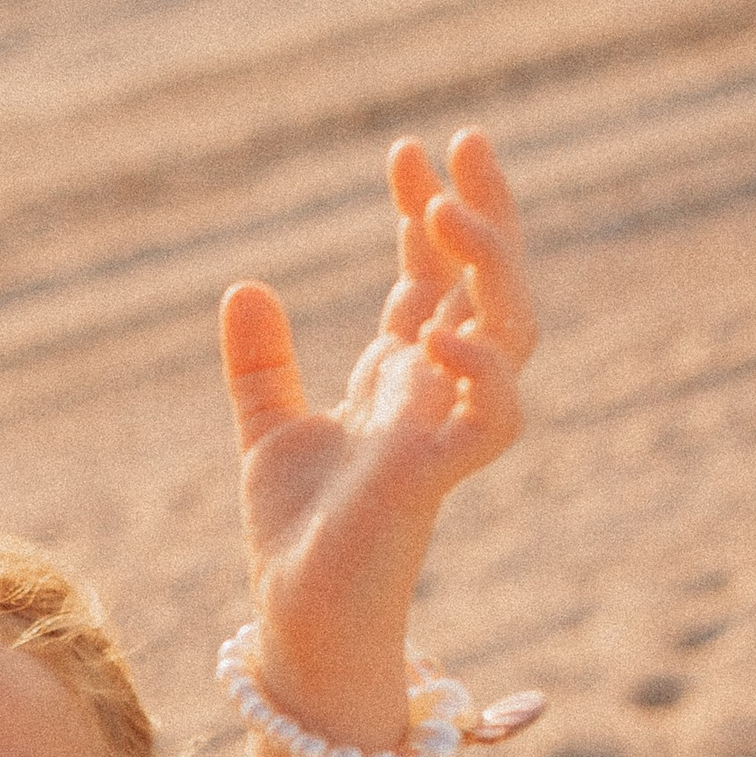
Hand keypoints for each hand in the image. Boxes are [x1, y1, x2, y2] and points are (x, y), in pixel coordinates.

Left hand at [220, 130, 532, 740]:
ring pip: (510, 331)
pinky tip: (434, 330)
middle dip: (486, 212)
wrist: (296, 616)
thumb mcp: (268, 427)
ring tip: (445, 208)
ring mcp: (445, 432)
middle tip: (464, 140)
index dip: (427, 210)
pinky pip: (492, 417)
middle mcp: (435, 395)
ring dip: (490, 266)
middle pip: (490, 285)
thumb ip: (263, 360)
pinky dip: (478, 370)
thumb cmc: (297, 534)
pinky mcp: (437, 479)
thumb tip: (245, 283)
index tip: (408, 149)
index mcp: (401, 377)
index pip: (434, 275)